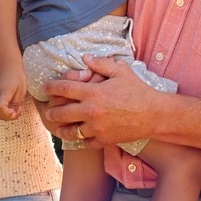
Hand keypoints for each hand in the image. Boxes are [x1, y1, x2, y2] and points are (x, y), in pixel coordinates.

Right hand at [0, 67, 27, 120]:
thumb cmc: (17, 76)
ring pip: (1, 112)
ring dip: (10, 112)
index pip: (1, 109)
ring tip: (18, 103)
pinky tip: (14, 101)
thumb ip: (16, 103)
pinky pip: (1, 107)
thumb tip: (13, 114)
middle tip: (20, 107)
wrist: (8, 66)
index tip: (17, 110)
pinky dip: (8, 108)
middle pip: (1, 114)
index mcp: (3, 93)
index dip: (9, 115)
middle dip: (11, 115)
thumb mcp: (21, 90)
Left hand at [42, 54, 156, 146]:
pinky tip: (79, 136)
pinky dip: (80, 140)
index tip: (45, 87)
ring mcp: (96, 128)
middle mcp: (91, 111)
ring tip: (58, 127)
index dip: (51, 87)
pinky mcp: (104, 140)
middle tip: (47, 111)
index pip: (63, 89)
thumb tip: (84, 58)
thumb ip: (100, 63)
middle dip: (50, 112)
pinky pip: (85, 142)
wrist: (154, 115)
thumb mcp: (120, 71)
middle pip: (61, 113)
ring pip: (70, 132)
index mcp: (93, 92)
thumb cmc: (138, 90)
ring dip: (61, 129)